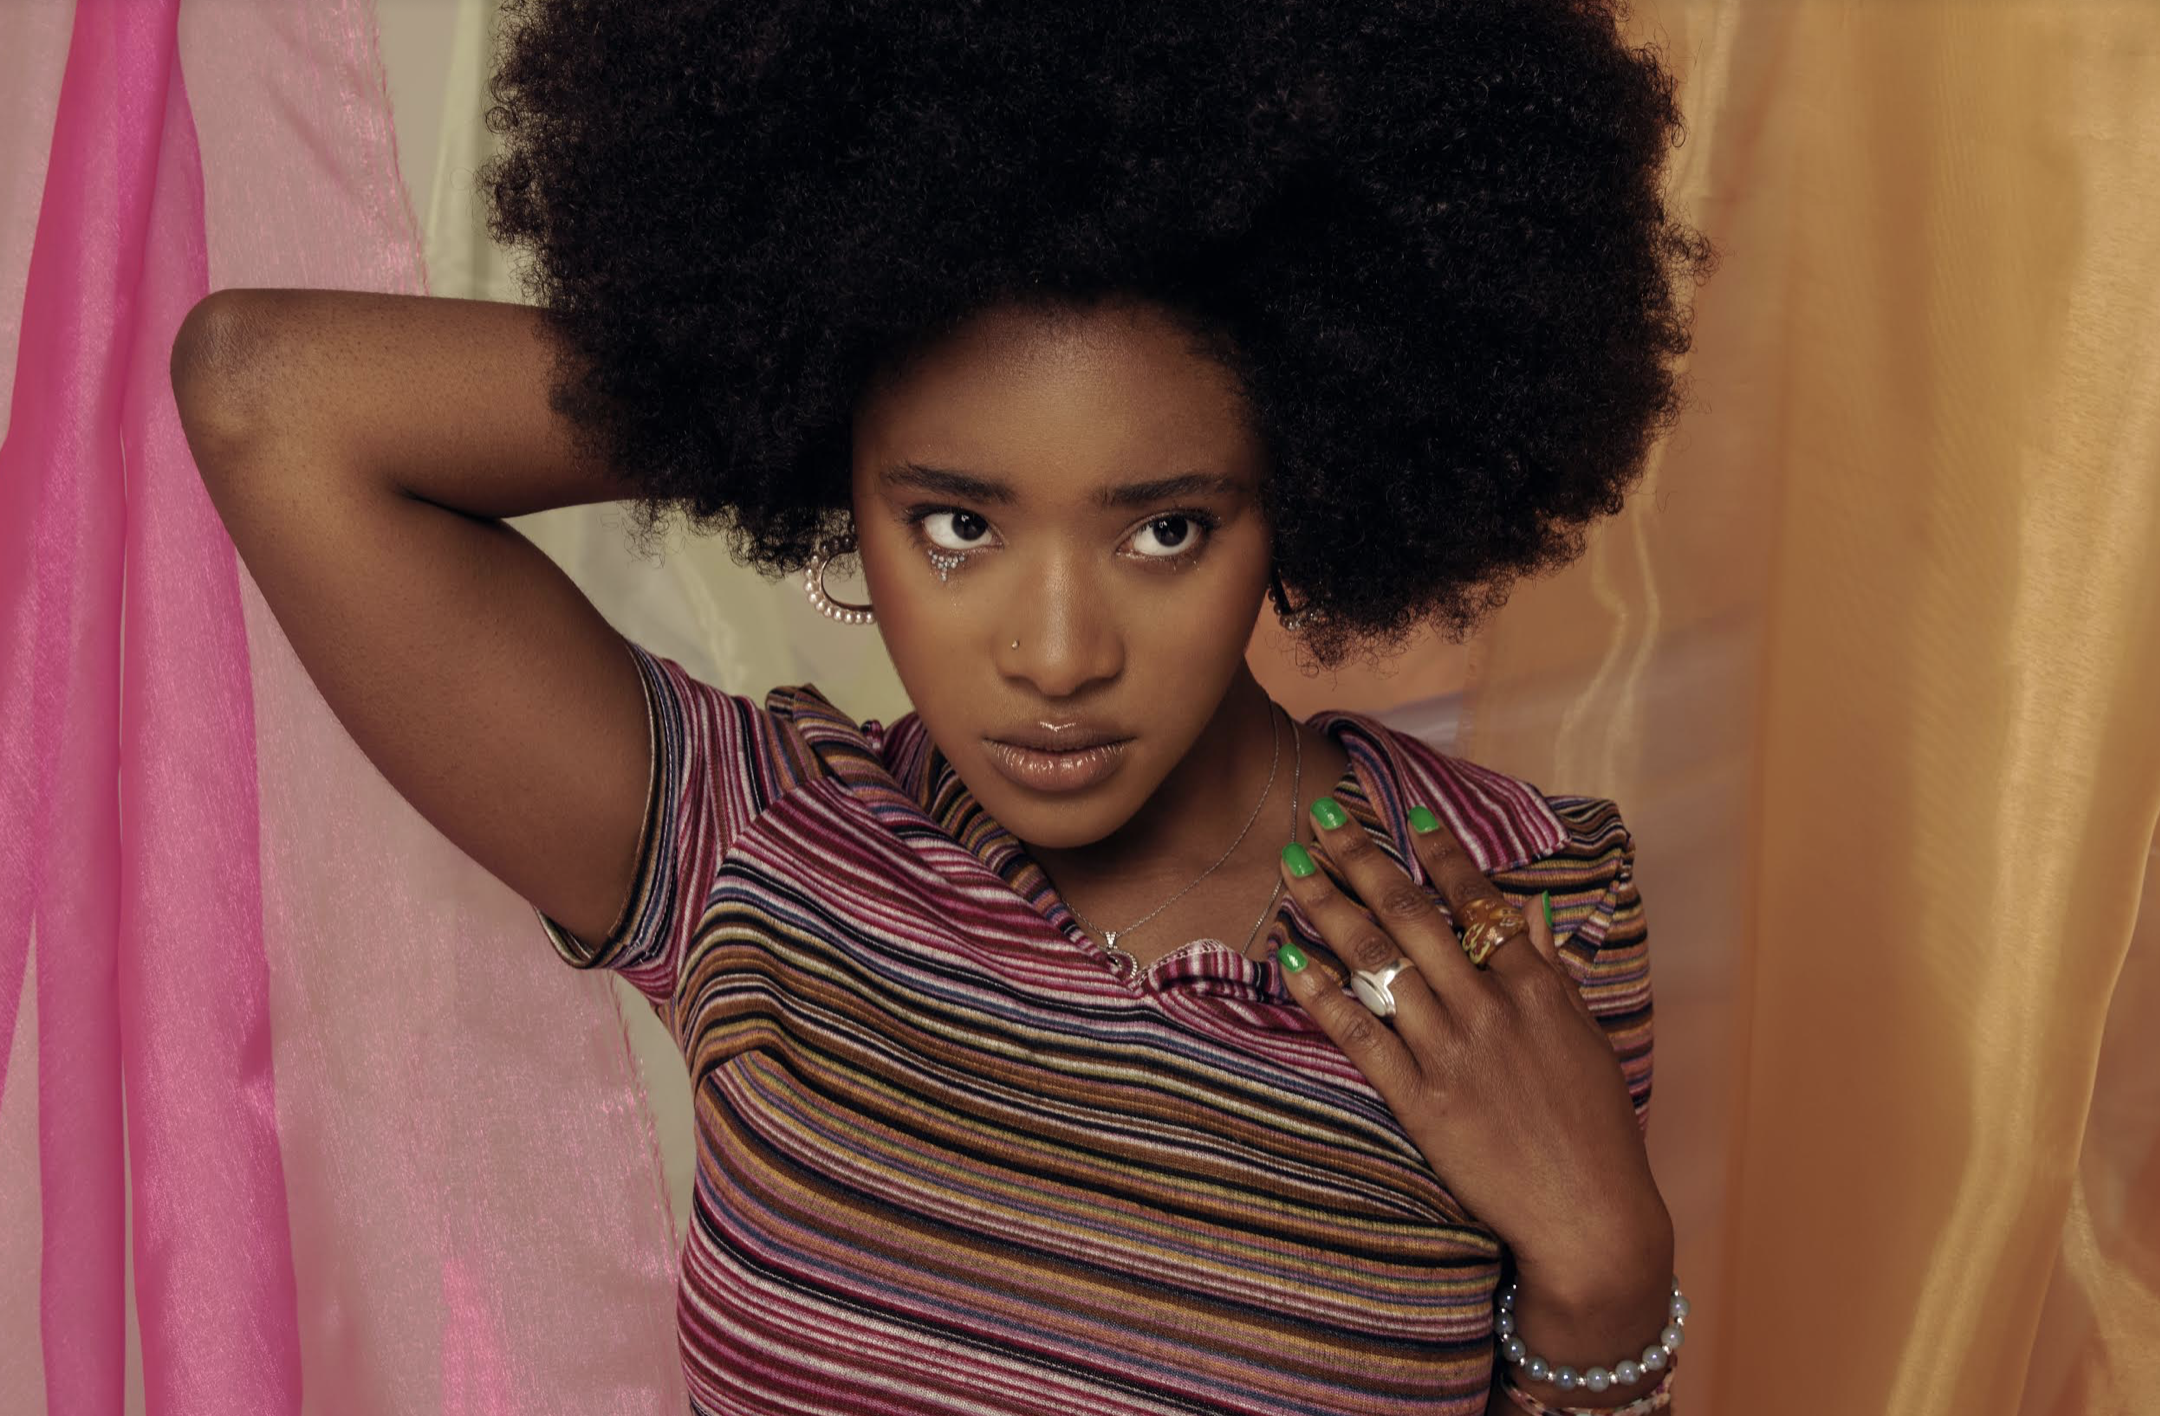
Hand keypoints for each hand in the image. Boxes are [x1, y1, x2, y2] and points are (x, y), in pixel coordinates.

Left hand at [1274, 798, 1669, 1305]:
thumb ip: (1551, 969)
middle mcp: (1490, 1009)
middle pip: (1414, 917)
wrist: (1589, 1215)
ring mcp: (1452, 1053)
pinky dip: (1321, 993)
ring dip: (1330, 909)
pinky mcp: (1421, 1102)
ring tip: (1293, 867)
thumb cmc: (1595, 1128)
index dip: (1435, 851)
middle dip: (1363, 860)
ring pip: (1379, 964)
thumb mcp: (1585, 1037)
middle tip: (1321, 817)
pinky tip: (1290, 957)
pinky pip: (1359, 1035)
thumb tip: (1530, 909)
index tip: (1401, 809)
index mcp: (1535, 988)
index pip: (1477, 899)